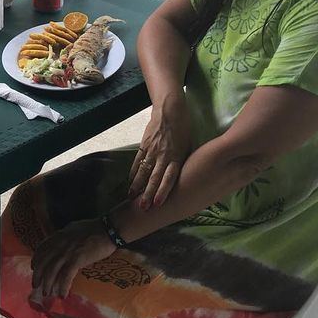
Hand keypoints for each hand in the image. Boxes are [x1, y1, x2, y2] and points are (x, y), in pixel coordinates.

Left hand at [31, 218, 114, 298]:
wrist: (107, 230)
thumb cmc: (94, 228)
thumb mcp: (73, 228)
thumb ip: (65, 236)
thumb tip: (61, 241)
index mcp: (58, 236)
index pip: (41, 248)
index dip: (36, 259)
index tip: (33, 267)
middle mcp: (59, 244)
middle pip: (43, 262)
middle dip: (37, 275)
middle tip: (35, 286)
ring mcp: (67, 252)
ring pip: (51, 271)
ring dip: (48, 284)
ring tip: (47, 293)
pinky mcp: (77, 260)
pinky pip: (66, 276)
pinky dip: (63, 287)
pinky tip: (62, 295)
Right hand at [129, 92, 189, 209]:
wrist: (170, 109)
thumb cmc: (183, 129)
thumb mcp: (187, 146)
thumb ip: (181, 162)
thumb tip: (179, 178)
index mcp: (176, 156)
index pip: (169, 178)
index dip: (163, 191)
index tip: (158, 204)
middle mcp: (163, 155)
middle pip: (154, 178)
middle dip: (148, 193)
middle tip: (142, 207)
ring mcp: (152, 150)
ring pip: (143, 171)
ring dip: (137, 185)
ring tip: (131, 197)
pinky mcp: (144, 145)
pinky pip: (138, 161)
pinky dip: (133, 172)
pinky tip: (130, 181)